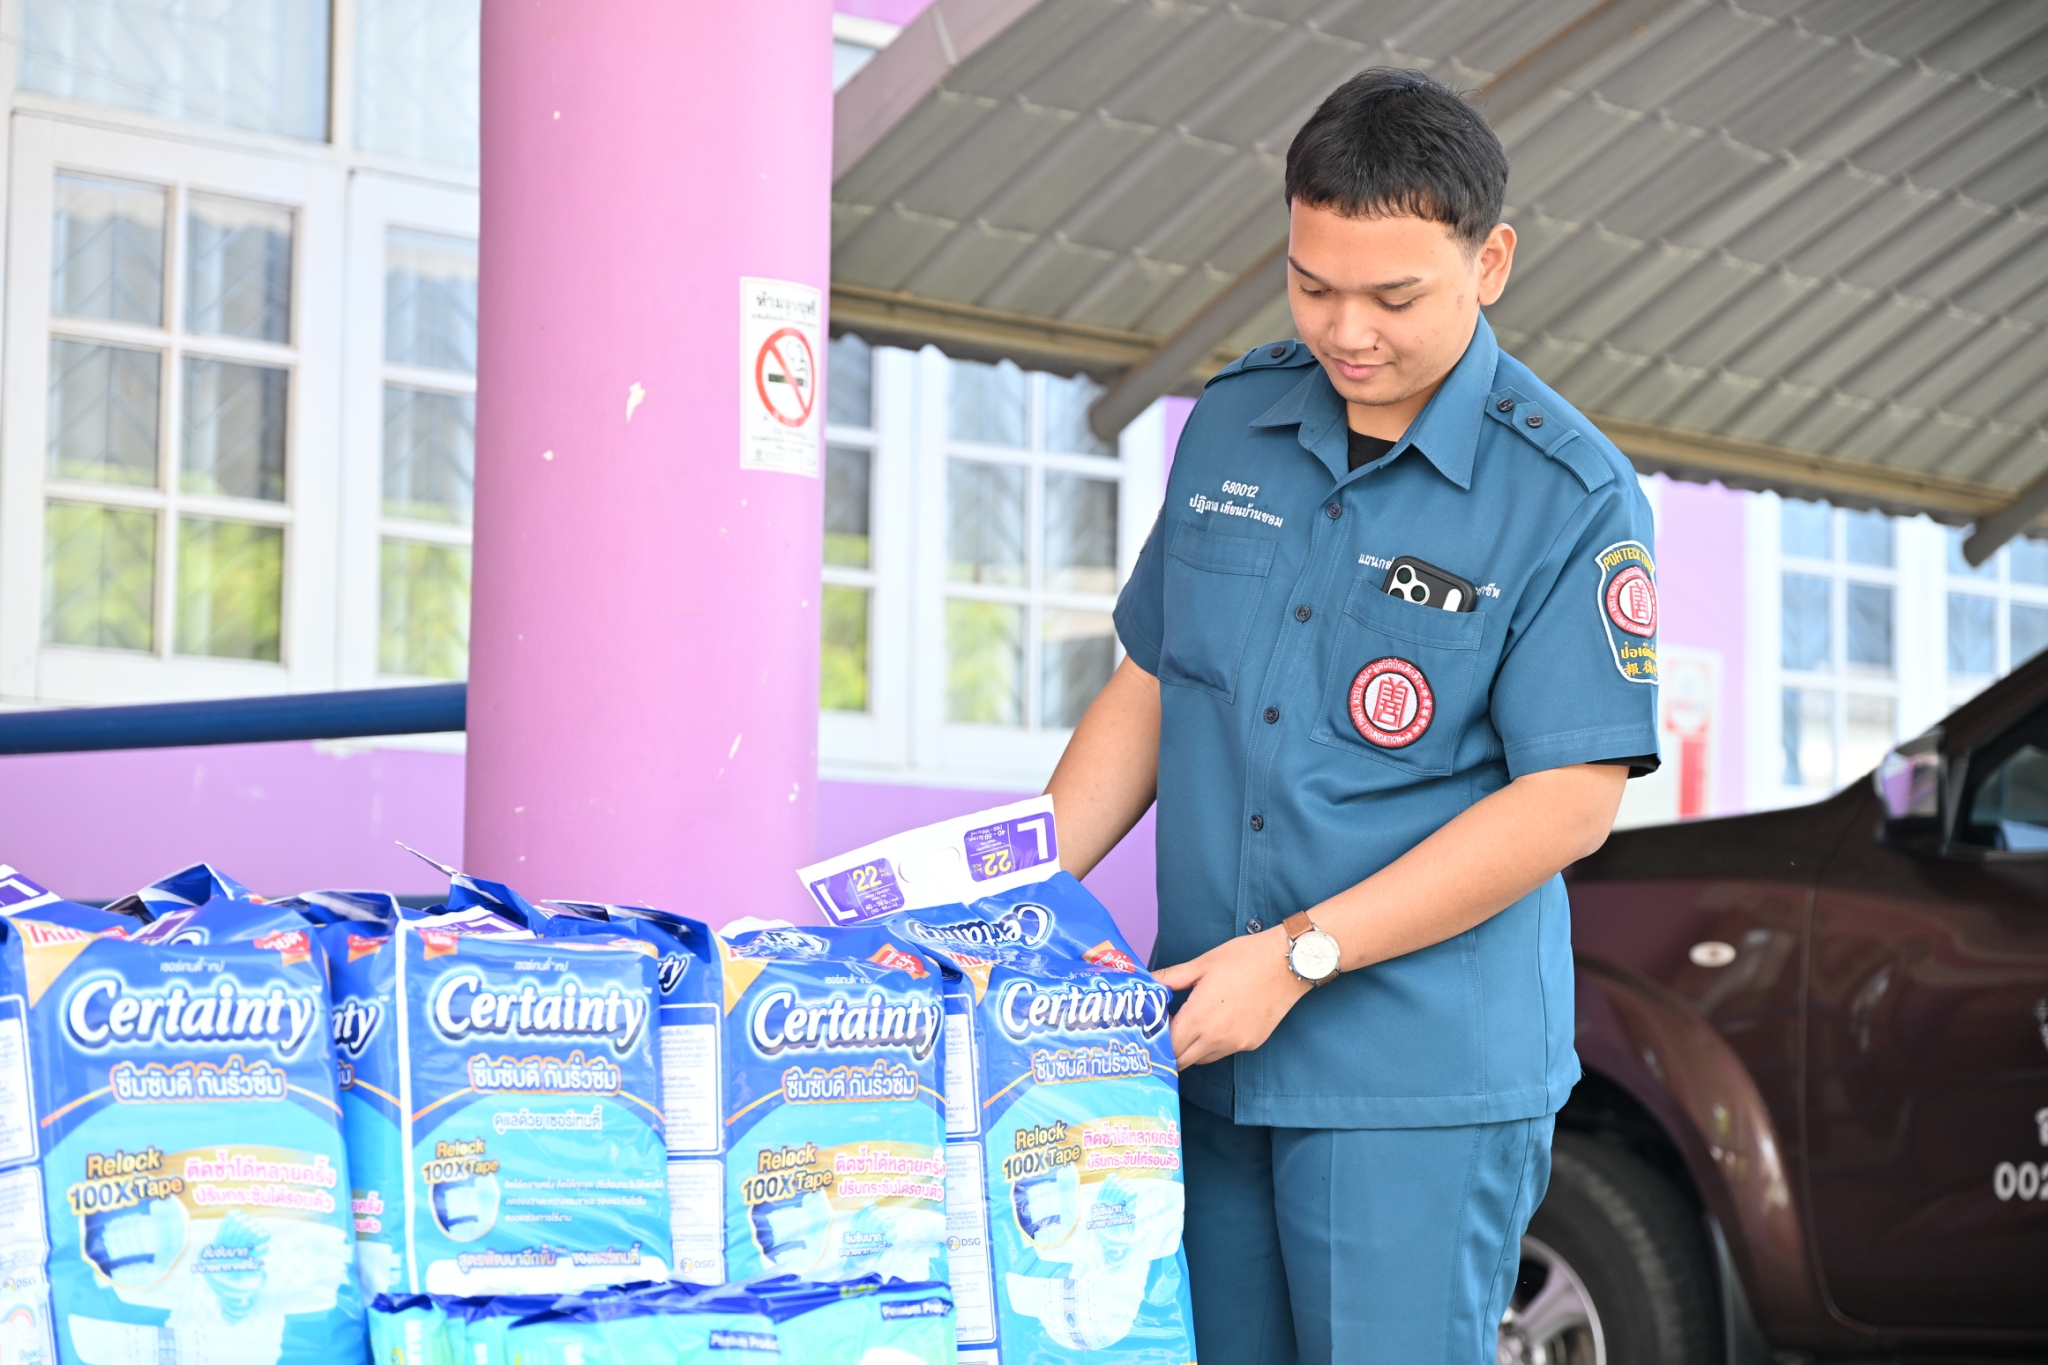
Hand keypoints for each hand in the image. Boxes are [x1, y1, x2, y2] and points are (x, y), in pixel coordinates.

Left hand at [1151, 927, 1311, 1069]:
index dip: (1155, 1039)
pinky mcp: (1250, 1044)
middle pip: (1181, 1060)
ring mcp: (1235, 1045)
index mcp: (1199, 1018)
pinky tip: (1216, 1022)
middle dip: (1169, 1049)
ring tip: (1190, 1024)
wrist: (1286, 964)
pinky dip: (1212, 1045)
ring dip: (1190, 1049)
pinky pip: (1223, 1052)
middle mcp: (1215, 1039)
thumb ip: (1171, 978)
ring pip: (1201, 1059)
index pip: (1167, 1046)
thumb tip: (1148, 982)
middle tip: (1166, 1029)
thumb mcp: (1201, 964)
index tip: (1152, 1026)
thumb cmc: (1244, 959)